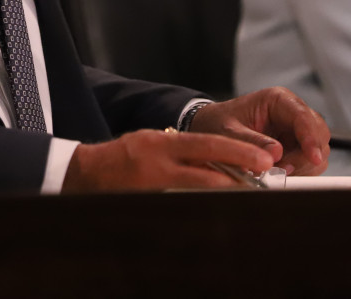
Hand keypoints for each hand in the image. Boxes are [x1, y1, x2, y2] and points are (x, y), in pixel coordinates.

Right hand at [61, 128, 274, 192]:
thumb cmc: (123, 155)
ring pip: (198, 194)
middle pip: (206, 174)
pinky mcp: (151, 204)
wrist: (85, 173)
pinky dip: (202, 206)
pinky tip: (218, 208)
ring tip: (248, 193)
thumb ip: (182, 150)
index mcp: (160, 144)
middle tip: (264, 180)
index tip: (262, 158)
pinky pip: (183, 205)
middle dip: (238, 178)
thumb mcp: (151, 142)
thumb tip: (220, 162)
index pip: (205, 145)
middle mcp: (158, 166)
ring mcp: (154, 189)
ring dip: (224, 194)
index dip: (236, 152)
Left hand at [188, 87, 329, 175]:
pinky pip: (308, 162)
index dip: (311, 138)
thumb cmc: (220, 122)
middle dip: (307, 155)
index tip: (314, 158)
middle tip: (285, 169)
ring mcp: (295, 131)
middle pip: (319, 134)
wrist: (211, 127)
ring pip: (318, 150)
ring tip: (277, 171)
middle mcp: (291, 113)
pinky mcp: (295, 147)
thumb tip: (276, 154)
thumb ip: (250, 142)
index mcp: (277, 100)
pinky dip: (299, 171)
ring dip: (303, 166)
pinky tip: (280, 173)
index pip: (303, 116)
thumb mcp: (229, 132)